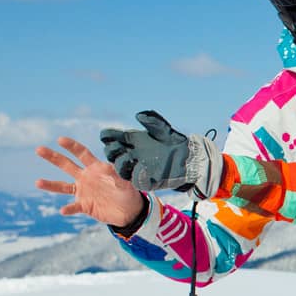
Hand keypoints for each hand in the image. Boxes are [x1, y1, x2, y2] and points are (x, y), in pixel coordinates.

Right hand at [35, 136, 146, 226]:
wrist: (129, 210)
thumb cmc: (128, 191)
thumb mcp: (126, 180)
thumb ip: (119, 174)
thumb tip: (112, 166)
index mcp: (95, 168)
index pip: (82, 154)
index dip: (72, 146)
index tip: (60, 139)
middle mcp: (85, 177)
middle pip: (66, 165)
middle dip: (53, 157)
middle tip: (39, 149)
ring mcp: (83, 191)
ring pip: (63, 186)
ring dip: (50, 184)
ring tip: (37, 182)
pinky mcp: (84, 205)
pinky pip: (73, 207)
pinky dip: (68, 209)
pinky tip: (63, 210)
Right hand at [99, 110, 223, 196]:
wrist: (189, 157)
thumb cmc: (174, 141)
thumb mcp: (163, 128)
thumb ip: (152, 120)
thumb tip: (139, 115)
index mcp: (132, 141)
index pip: (111, 139)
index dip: (107, 136)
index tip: (107, 134)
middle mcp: (132, 154)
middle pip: (112, 154)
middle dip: (111, 150)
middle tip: (117, 146)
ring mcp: (138, 168)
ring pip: (121, 169)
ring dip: (121, 164)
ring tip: (128, 157)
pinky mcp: (148, 180)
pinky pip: (137, 181)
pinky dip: (137, 175)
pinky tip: (142, 167)